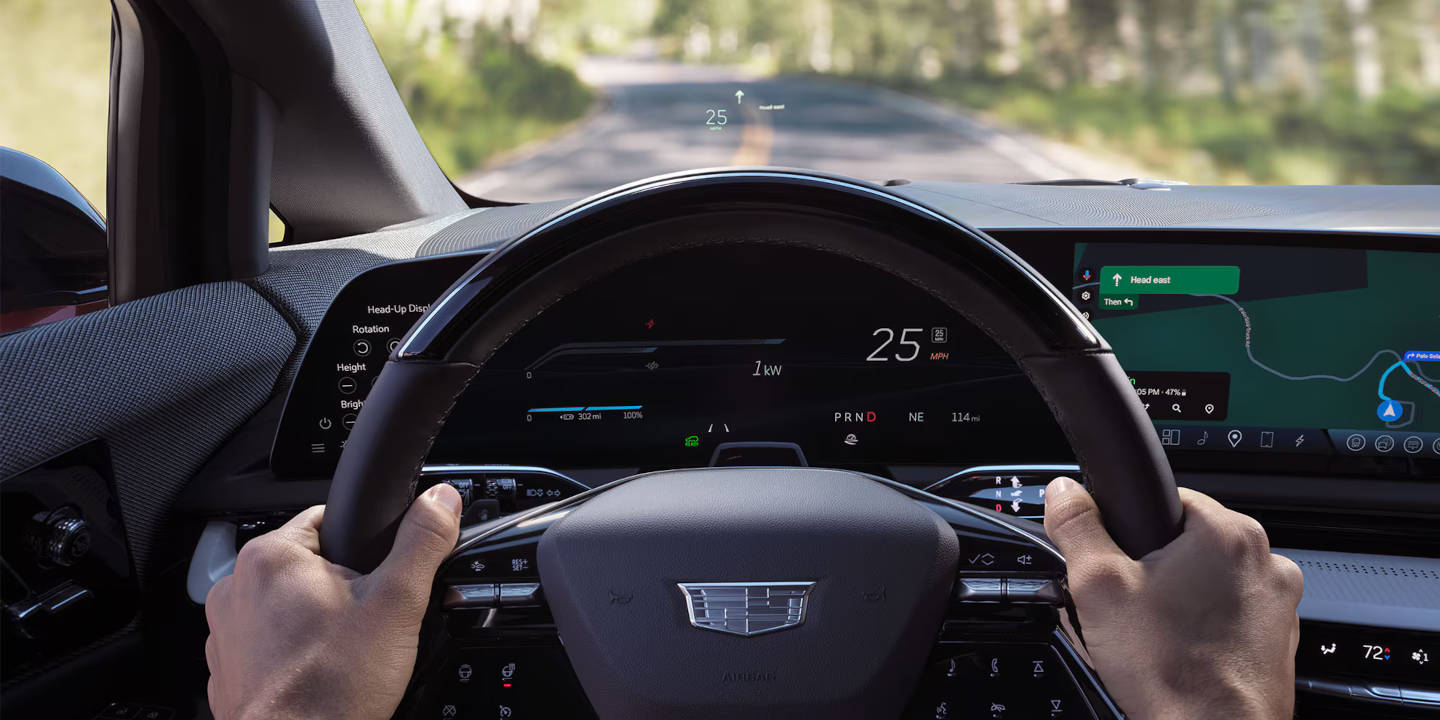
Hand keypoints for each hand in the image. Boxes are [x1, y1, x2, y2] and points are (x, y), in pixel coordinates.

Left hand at [205, 484, 462, 719]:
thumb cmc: (331, 687)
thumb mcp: (397, 603)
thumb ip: (422, 542)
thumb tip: (440, 500)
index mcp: (270, 557)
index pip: (326, 520)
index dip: (364, 546)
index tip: (378, 576)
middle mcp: (236, 589)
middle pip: (308, 566)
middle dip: (343, 589)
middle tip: (367, 622)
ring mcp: (226, 633)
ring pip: (287, 607)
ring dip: (316, 622)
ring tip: (344, 652)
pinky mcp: (228, 669)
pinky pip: (269, 646)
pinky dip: (294, 655)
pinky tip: (320, 673)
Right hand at [1044, 477, 1302, 719]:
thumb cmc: (1171, 671)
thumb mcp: (1098, 586)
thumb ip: (1077, 527)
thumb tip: (1066, 492)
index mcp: (1229, 532)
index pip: (1166, 498)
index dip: (1128, 529)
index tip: (1116, 561)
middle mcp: (1266, 561)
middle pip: (1185, 543)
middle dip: (1149, 570)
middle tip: (1125, 606)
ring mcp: (1277, 603)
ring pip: (1206, 581)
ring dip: (1175, 599)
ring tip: (1150, 635)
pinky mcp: (1276, 638)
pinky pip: (1228, 615)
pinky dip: (1202, 626)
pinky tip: (1175, 651)